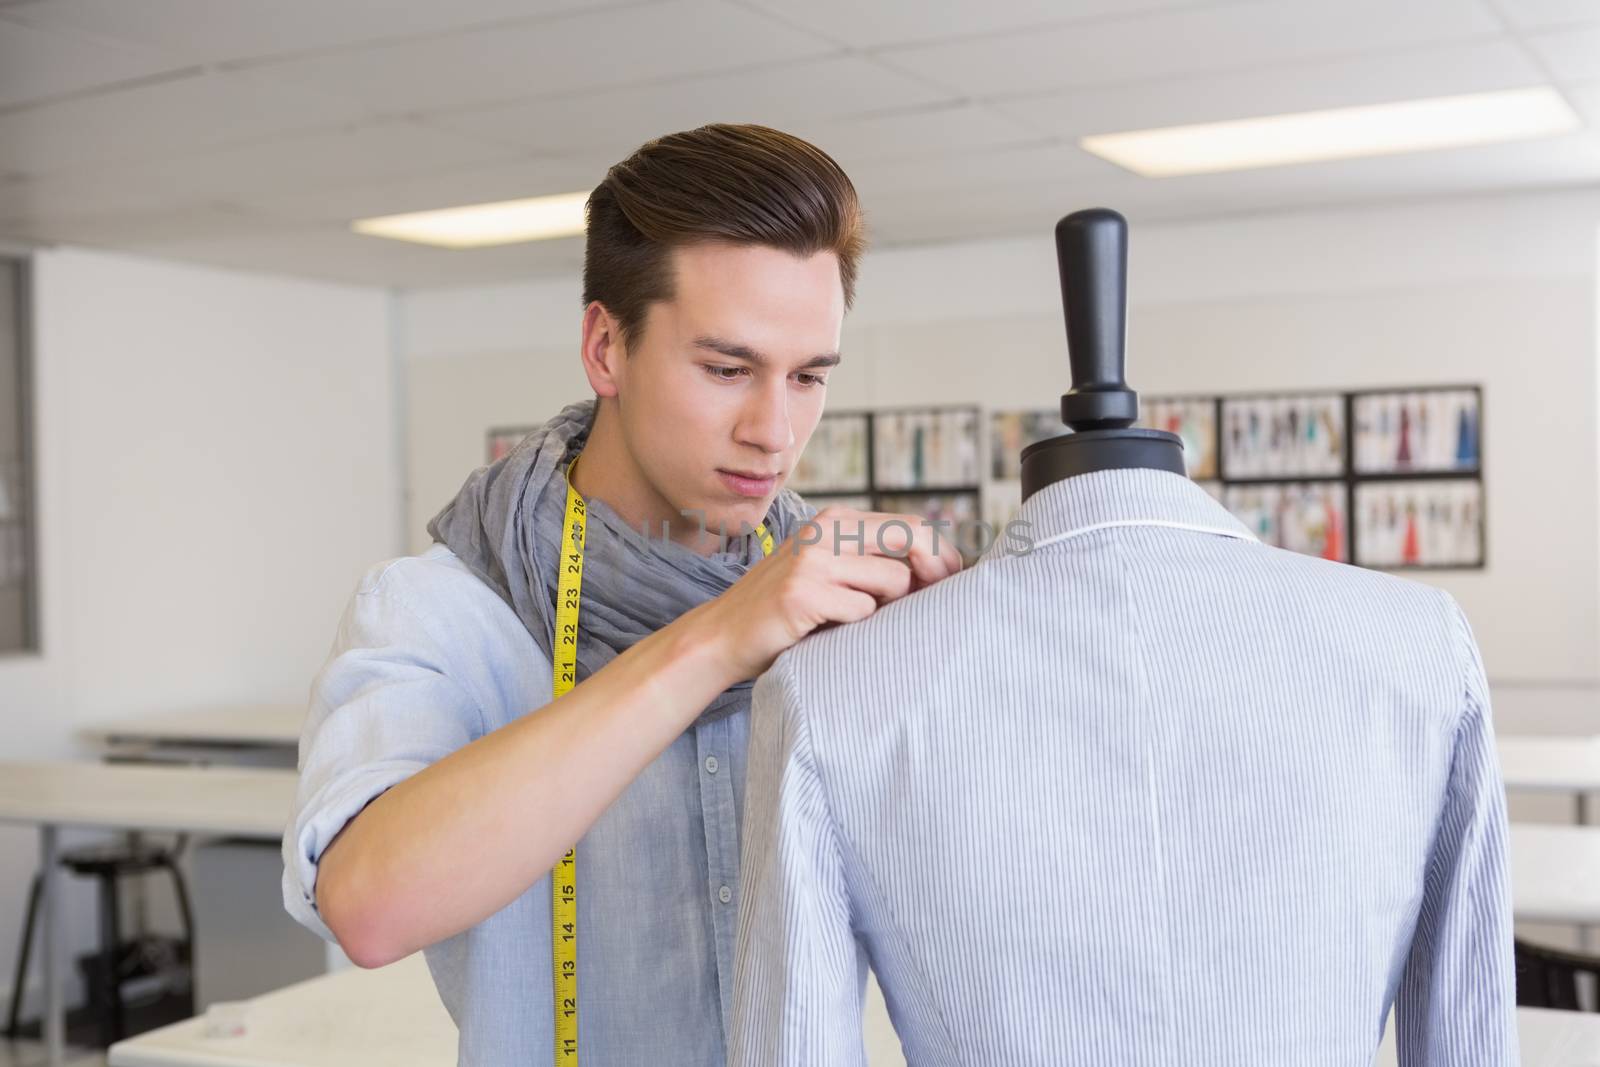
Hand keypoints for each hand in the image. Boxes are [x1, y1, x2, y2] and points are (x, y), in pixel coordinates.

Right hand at [685, 505, 964, 681]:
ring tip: (854, 620)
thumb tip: (941, 570)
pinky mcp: (803, 592)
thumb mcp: (828, 569)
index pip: (909, 525)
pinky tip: (827, 630)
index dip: (941, 555)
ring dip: (885, 609)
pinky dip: (855, 628)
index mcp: (835, 519)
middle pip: (911, 540)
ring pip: (892, 580)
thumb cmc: (785, 610)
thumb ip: (871, 560)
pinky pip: (863, 611)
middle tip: (935, 603)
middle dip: (935, 573)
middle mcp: (824, 529)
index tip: (951, 583)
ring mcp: (812, 559)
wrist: (722, 635)